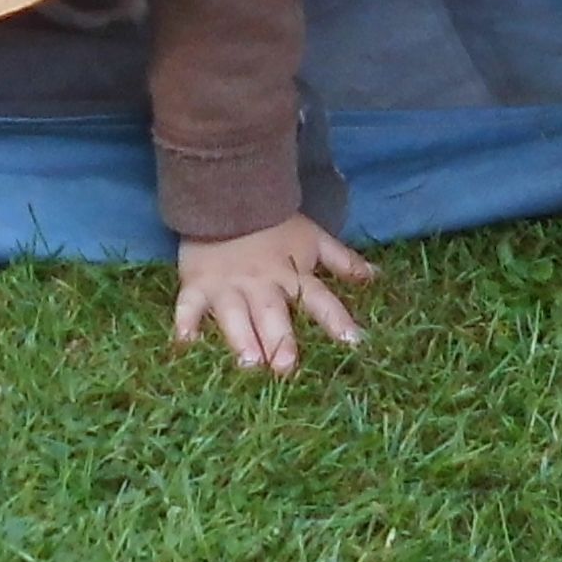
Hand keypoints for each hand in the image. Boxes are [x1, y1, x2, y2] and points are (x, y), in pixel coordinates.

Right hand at [168, 215, 378, 373]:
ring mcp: (228, 286)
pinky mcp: (197, 284)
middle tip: (287, 366)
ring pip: (235, 314)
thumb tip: (375, 276)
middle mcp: (262, 285)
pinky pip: (189, 305)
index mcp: (292, 276)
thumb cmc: (276, 226)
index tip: (354, 343)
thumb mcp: (313, 240)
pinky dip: (186, 322)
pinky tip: (185, 343)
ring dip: (241, 337)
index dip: (337, 320)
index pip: (319, 299)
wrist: (229, 195)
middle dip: (280, 338)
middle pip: (273, 313)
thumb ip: (343, 262)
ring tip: (248, 363)